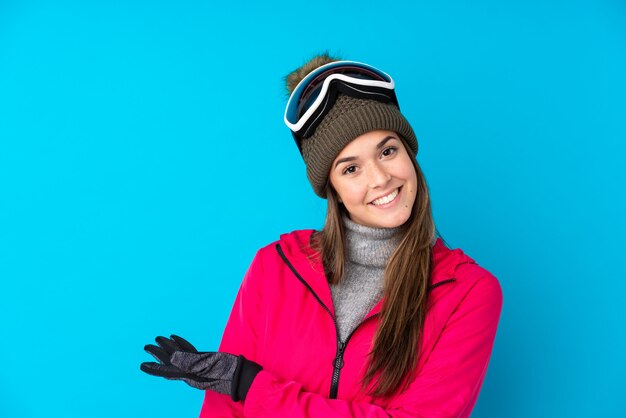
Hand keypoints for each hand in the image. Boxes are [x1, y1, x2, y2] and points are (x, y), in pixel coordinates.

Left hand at [140, 335, 260, 401]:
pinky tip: (176, 340)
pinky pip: (190, 354)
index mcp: (191, 374)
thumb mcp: (209, 365)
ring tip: (158, 341)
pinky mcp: (207, 363)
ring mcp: (200, 368)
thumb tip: (170, 358)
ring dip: (168, 349)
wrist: (246, 377)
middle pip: (171, 363)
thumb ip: (189, 361)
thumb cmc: (230, 371)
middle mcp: (193, 373)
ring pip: (179, 358)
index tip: (141, 365)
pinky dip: (181, 346)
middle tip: (146, 346)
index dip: (154, 367)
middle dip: (158, 355)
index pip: (168, 369)